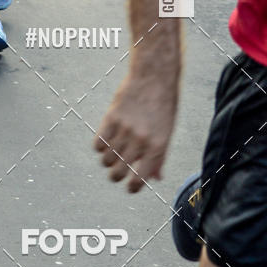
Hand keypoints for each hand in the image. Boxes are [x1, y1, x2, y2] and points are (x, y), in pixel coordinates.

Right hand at [93, 73, 178, 191]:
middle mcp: (140, 140)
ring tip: (111, 155)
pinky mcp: (111, 117)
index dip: (132, 188)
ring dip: (107, 161)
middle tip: (116, 173)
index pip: (139, 180)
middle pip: (118, 172)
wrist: (154, 77)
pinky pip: (99, 142)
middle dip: (116, 177)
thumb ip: (160, 156)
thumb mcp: (167, 132)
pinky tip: (106, 141)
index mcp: (157, 147)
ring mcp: (125, 128)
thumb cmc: (163, 106)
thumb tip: (156, 178)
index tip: (129, 187)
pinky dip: (99, 147)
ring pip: (106, 159)